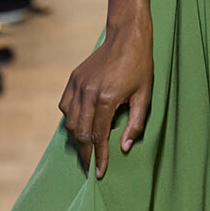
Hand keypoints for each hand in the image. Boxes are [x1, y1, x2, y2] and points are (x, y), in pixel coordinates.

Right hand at [59, 20, 153, 178]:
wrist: (126, 37)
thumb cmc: (140, 66)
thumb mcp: (144, 97)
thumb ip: (135, 124)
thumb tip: (123, 148)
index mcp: (107, 99)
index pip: (99, 137)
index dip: (100, 157)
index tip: (100, 173)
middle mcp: (88, 93)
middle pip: (80, 133)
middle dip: (85, 153)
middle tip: (90, 166)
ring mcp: (78, 85)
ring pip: (69, 121)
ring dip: (77, 137)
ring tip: (86, 147)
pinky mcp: (73, 79)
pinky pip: (64, 106)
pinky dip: (70, 119)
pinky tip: (80, 124)